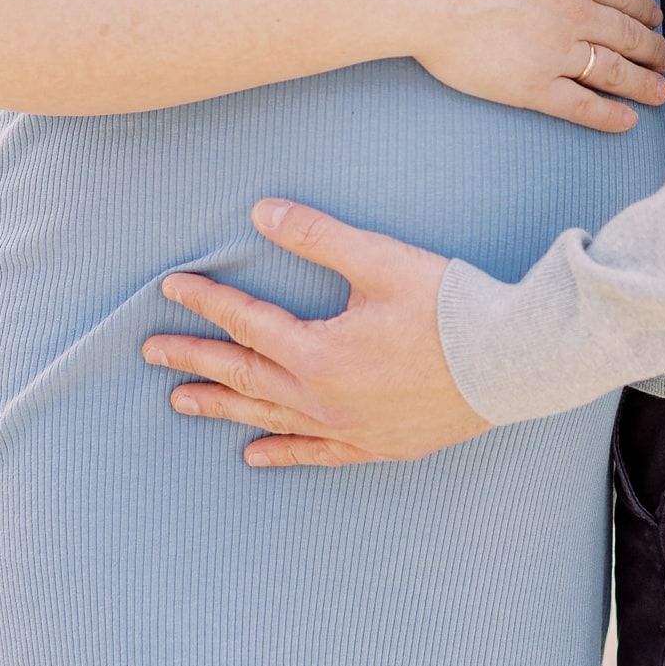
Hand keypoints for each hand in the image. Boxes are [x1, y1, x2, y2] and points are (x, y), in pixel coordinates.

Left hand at [143, 198, 490, 466]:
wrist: (512, 362)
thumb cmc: (450, 306)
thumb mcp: (379, 260)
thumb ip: (317, 236)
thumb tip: (262, 211)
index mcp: (319, 352)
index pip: (246, 322)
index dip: (206, 302)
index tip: (172, 287)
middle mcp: (324, 400)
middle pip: (245, 375)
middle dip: (196, 358)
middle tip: (152, 351)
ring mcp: (349, 430)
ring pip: (270, 418)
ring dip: (224, 407)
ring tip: (182, 401)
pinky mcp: (377, 445)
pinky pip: (316, 454)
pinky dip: (282, 452)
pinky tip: (255, 454)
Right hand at [404, 0, 664, 133]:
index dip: (644, 9)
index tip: (656, 20)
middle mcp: (571, 11)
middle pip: (627, 34)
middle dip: (654, 49)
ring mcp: (554, 51)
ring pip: (614, 72)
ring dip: (645, 84)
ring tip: (662, 93)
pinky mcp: (531, 87)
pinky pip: (581, 105)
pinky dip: (609, 115)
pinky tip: (628, 121)